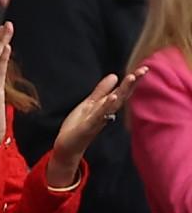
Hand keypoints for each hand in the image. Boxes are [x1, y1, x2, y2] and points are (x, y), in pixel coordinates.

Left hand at [46, 66, 148, 185]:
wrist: (68, 144)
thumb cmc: (80, 124)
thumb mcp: (90, 103)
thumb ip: (101, 91)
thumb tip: (114, 76)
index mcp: (106, 106)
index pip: (122, 91)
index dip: (132, 80)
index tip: (144, 68)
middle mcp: (106, 113)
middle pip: (121, 96)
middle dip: (132, 83)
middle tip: (144, 70)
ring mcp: (98, 120)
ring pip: (113, 104)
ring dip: (122, 91)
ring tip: (130, 77)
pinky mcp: (88, 127)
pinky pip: (99, 116)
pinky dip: (106, 107)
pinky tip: (112, 97)